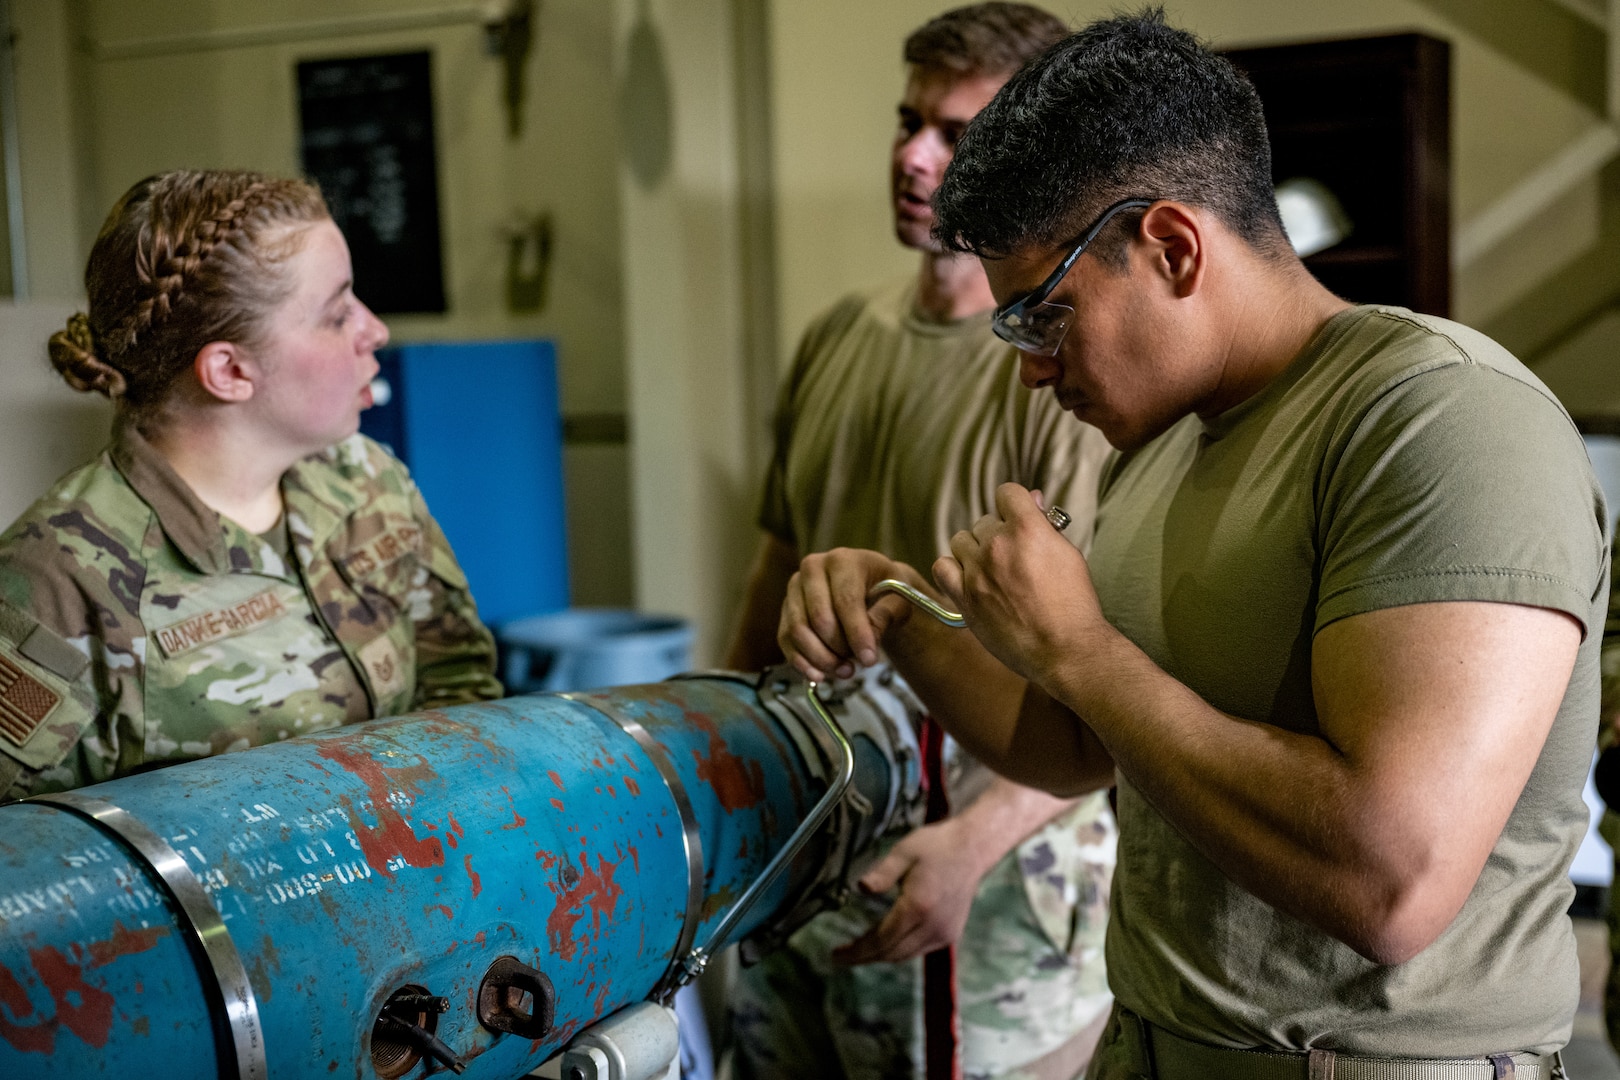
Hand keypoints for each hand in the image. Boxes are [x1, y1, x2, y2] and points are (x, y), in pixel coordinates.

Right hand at [777, 548, 922, 681]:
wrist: (870, 587)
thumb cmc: (885, 591)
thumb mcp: (898, 599)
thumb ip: (885, 616)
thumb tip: (867, 642)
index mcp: (842, 560)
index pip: (845, 600)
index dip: (857, 633)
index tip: (869, 660)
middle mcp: (811, 569)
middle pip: (818, 617)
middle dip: (838, 648)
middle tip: (857, 666)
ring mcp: (794, 589)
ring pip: (798, 630)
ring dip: (820, 658)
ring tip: (845, 671)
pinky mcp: (786, 609)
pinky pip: (785, 639)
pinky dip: (801, 662)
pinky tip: (820, 675)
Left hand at [831, 818, 984, 964]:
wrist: (972, 849)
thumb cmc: (936, 846)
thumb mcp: (904, 852)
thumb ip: (882, 873)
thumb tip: (861, 888)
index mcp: (917, 907)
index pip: (881, 940)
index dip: (857, 951)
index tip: (837, 955)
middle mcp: (932, 926)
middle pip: (892, 953)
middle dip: (865, 957)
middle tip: (842, 956)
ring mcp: (944, 933)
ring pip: (905, 955)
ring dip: (881, 955)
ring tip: (860, 951)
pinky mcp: (950, 934)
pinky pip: (919, 950)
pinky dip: (899, 950)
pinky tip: (886, 942)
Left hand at [933, 483, 1106, 685]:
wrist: (1065, 649)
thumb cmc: (1074, 603)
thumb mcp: (1068, 554)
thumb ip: (1045, 525)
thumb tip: (1032, 501)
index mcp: (1027, 529)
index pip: (1006, 493)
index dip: (1014, 504)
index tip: (1019, 517)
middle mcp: (997, 546)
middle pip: (984, 521)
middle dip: (998, 534)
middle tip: (1013, 556)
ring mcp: (977, 572)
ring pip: (961, 541)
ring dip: (975, 550)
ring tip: (992, 568)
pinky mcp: (965, 598)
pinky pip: (942, 567)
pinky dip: (953, 569)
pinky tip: (969, 578)